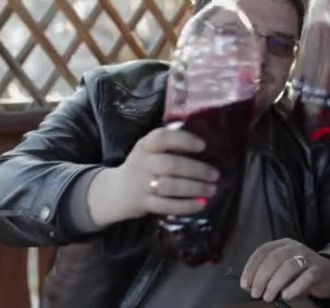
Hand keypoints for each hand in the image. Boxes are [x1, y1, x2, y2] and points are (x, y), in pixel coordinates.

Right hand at [88, 126, 219, 226]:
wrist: (114, 192)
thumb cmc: (141, 166)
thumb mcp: (148, 149)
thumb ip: (169, 140)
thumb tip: (191, 125)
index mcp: (145, 146)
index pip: (162, 138)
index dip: (184, 140)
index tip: (203, 146)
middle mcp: (142, 163)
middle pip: (171, 164)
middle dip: (197, 170)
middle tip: (215, 174)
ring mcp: (142, 185)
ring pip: (171, 186)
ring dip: (195, 188)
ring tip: (212, 189)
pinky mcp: (144, 203)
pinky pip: (167, 206)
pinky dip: (186, 205)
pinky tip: (201, 204)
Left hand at [240, 239, 329, 302]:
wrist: (329, 275)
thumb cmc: (300, 273)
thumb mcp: (281, 270)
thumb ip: (266, 274)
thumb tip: (248, 286)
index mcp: (282, 244)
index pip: (263, 251)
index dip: (251, 267)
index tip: (245, 284)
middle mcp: (294, 247)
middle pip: (274, 258)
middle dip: (261, 277)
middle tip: (255, 293)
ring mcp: (308, 257)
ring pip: (289, 267)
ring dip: (275, 283)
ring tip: (267, 297)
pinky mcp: (319, 269)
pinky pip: (306, 277)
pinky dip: (294, 287)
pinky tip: (286, 296)